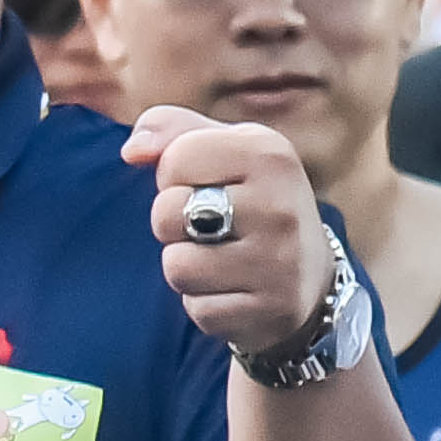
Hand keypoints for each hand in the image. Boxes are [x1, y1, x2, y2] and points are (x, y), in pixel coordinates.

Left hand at [125, 104, 335, 359]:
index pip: (174, 158)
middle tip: (210, 226)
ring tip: (220, 259)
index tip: (207, 184)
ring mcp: (279, 262)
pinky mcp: (270, 309)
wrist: (307, 275)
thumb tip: (133, 150)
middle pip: (167, 211)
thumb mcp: (223, 149)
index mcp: (269, 152)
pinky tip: (235, 290)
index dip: (174, 174)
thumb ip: (172, 130)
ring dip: (185, 265)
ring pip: (176, 266)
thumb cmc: (249, 199)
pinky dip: (204, 302)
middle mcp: (279, 205)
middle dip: (172, 222)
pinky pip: (197, 309)